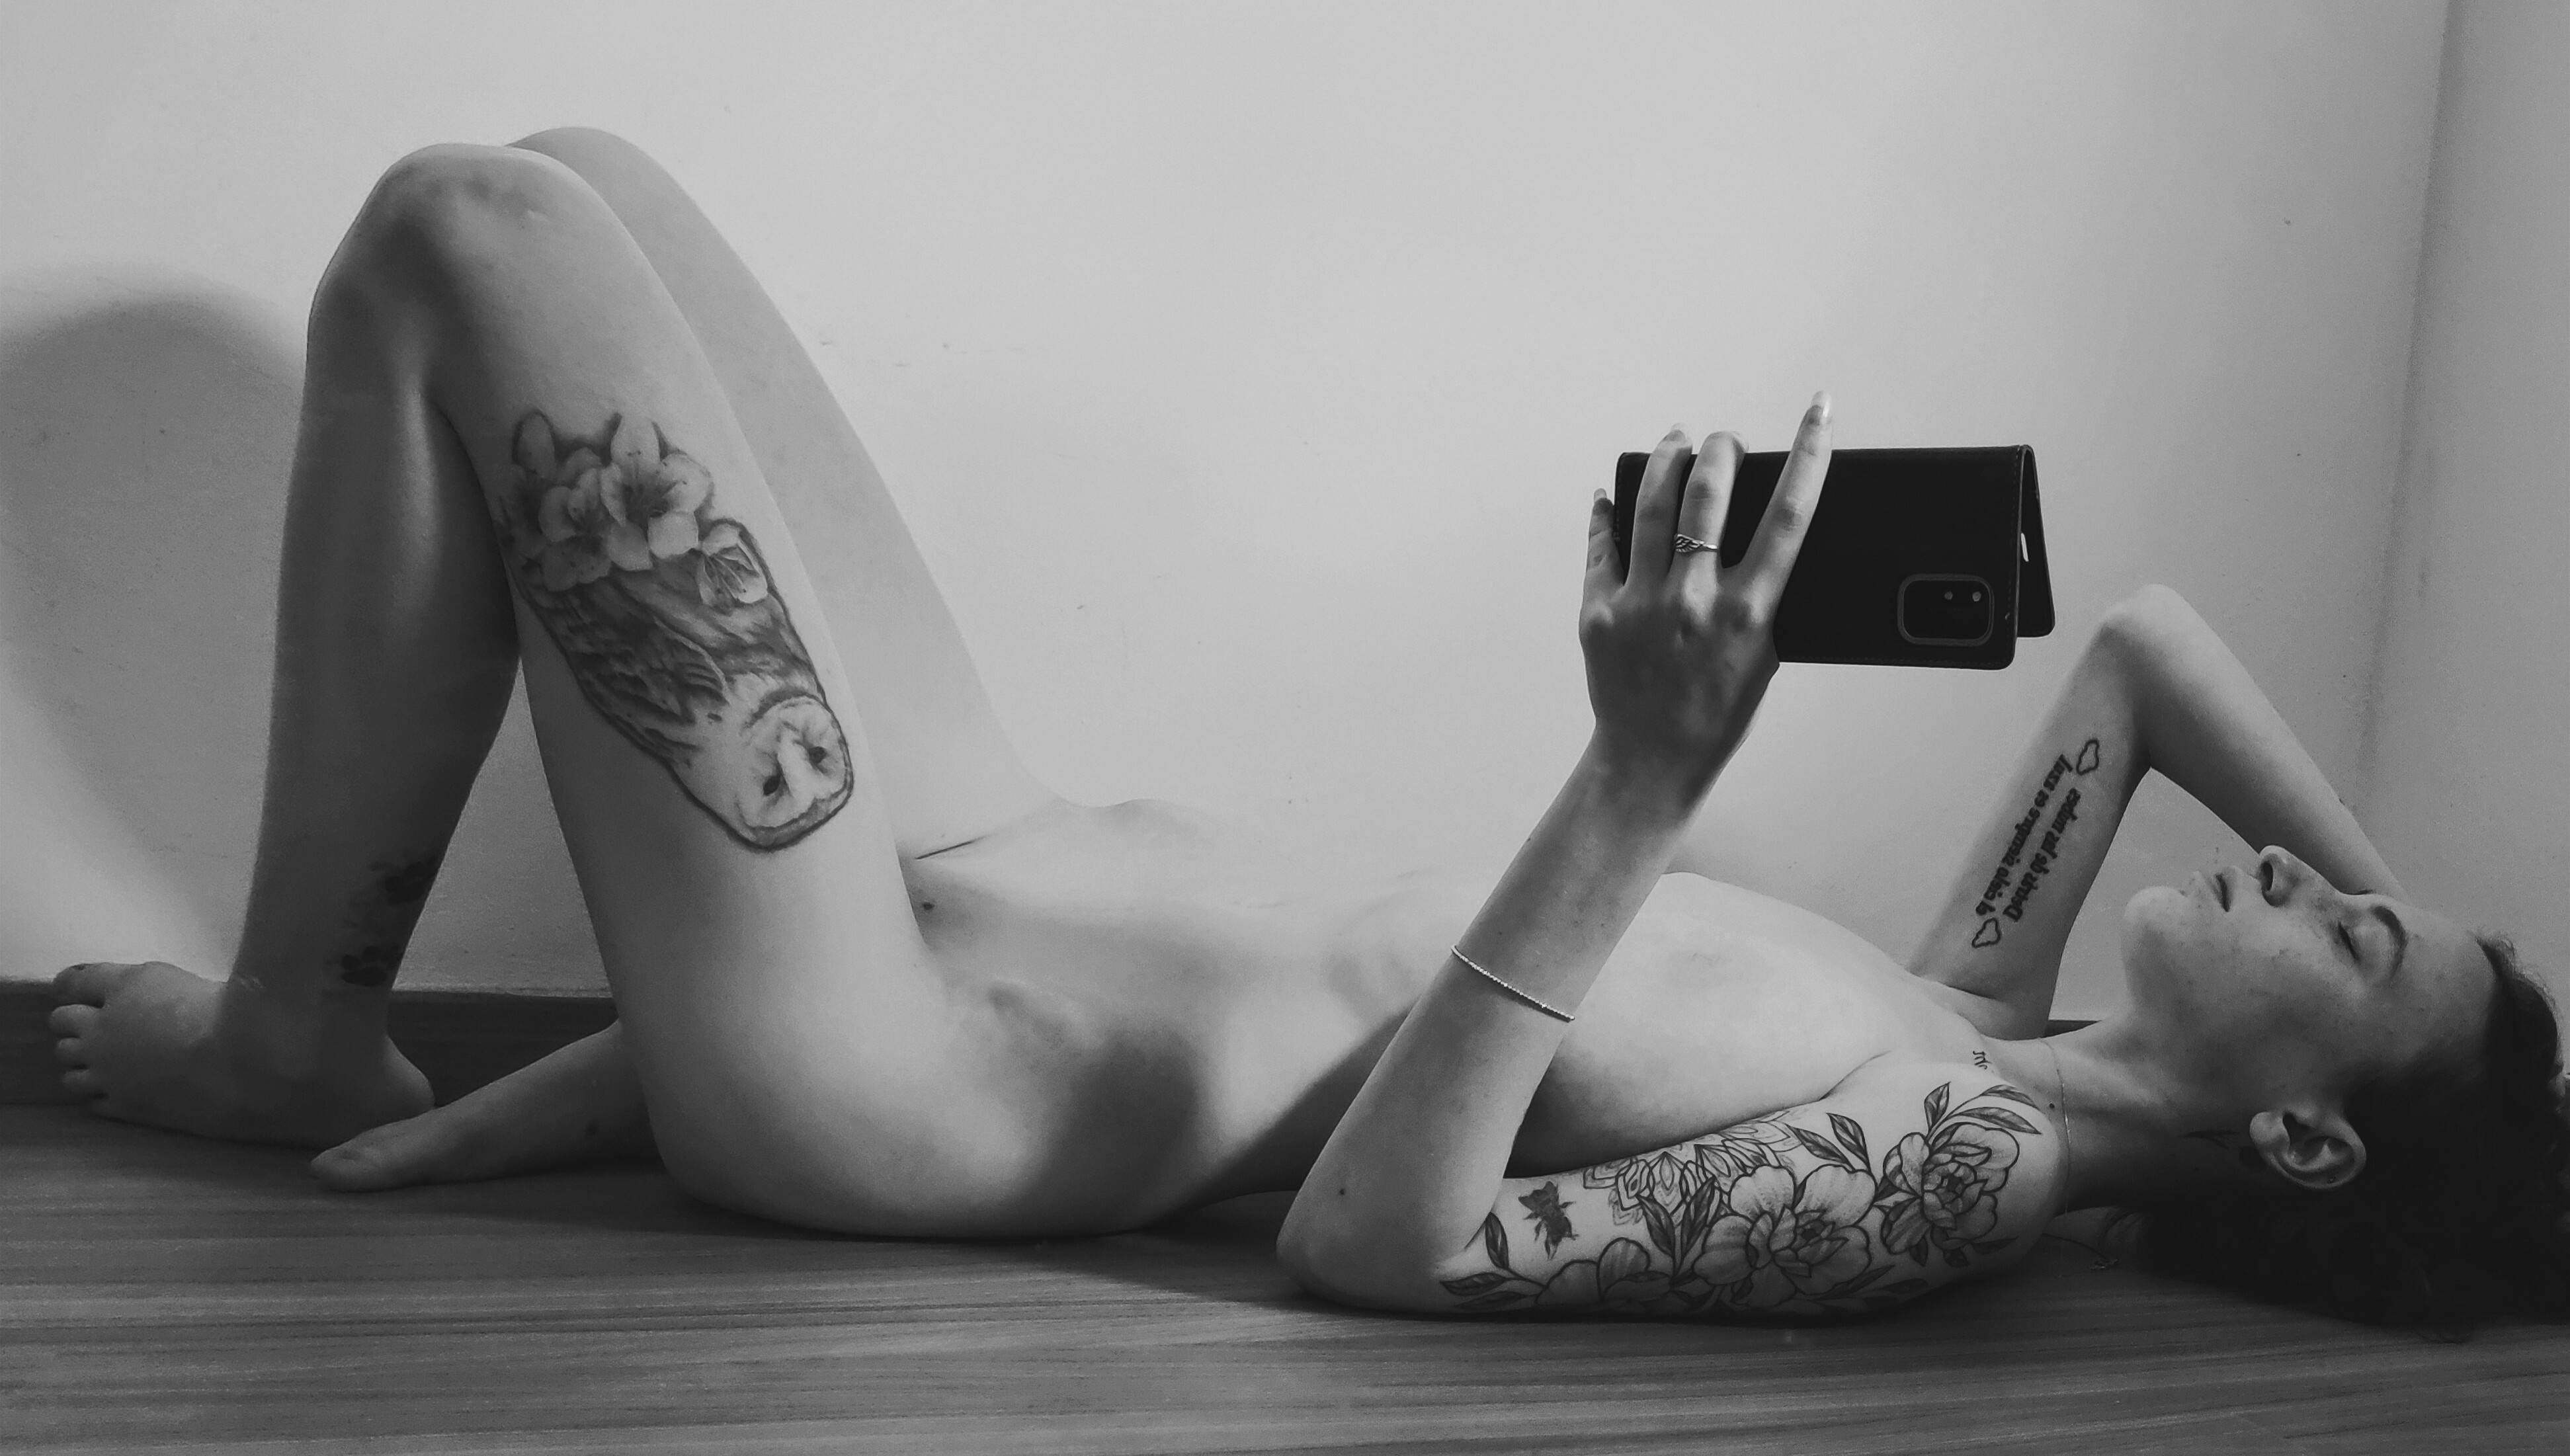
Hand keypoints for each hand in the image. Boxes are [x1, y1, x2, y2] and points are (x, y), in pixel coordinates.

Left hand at [1577, 393, 1832, 797]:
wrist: (1652, 761)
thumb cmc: (1718, 710)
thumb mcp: (1765, 654)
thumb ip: (1768, 594)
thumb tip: (1779, 531)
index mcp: (1751, 613)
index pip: (1790, 514)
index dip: (1809, 453)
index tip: (1820, 410)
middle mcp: (1695, 602)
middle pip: (1710, 491)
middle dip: (1722, 447)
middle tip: (1725, 440)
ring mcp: (1641, 605)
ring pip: (1651, 503)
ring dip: (1667, 459)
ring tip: (1676, 441)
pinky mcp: (1597, 613)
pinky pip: (1602, 544)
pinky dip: (1608, 513)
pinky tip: (1612, 495)